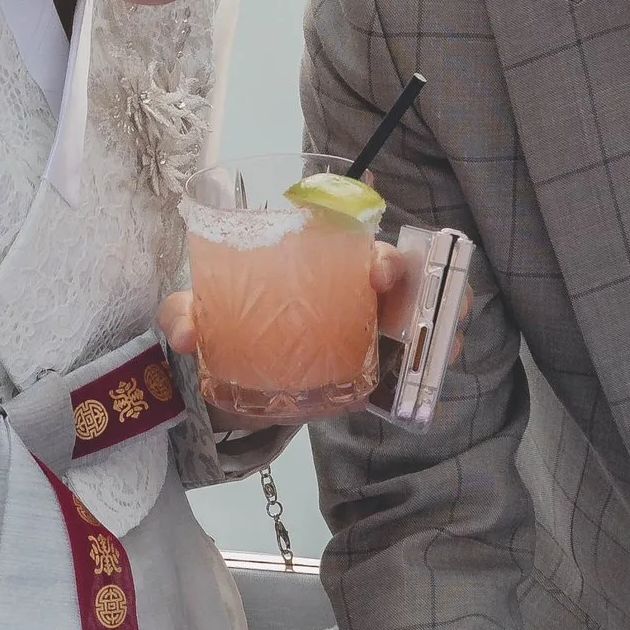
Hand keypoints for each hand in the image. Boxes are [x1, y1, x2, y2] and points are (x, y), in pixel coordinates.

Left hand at [159, 236, 457, 370]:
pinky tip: (433, 378)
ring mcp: (362, 331)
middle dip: (430, 287)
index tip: (379, 272)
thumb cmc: (222, 325)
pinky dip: (423, 370)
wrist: (223, 384)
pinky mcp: (365, 372)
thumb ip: (183, 312)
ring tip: (446, 347)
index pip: (359, 245)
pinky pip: (404, 365)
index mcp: (315, 262)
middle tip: (435, 310)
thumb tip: (186, 333)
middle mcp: (348, 291)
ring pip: (416, 318)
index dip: (380, 254)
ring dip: (440, 326)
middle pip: (404, 279)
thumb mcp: (199, 313)